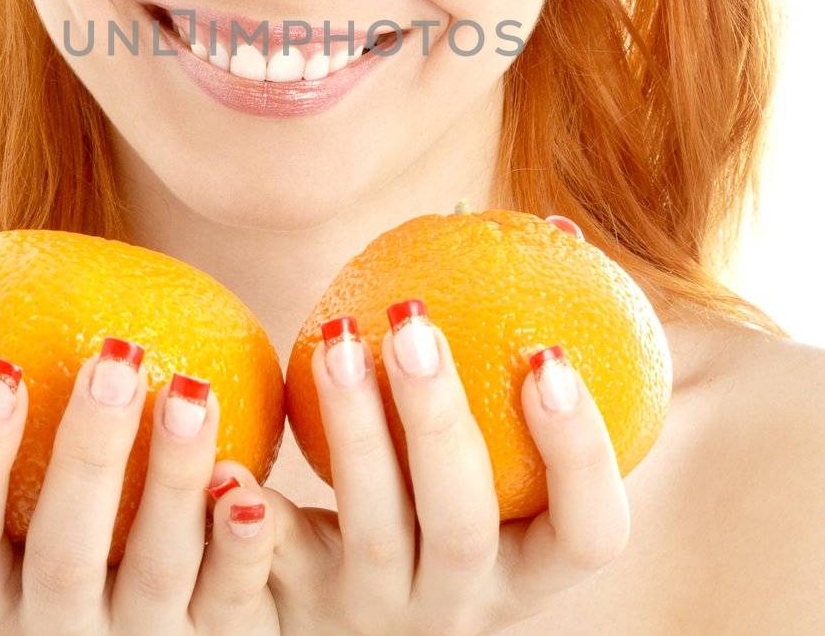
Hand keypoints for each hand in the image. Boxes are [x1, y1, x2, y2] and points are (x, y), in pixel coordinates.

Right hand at [0, 343, 280, 633]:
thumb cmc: (50, 551)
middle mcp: (57, 635)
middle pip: (64, 551)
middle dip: (88, 453)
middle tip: (115, 353)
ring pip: (157, 571)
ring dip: (175, 479)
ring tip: (192, 390)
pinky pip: (235, 597)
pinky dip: (242, 543)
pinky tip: (250, 482)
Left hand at [266, 277, 631, 632]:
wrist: (340, 612)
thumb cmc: (440, 490)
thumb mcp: (493, 456)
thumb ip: (525, 355)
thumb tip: (557, 227)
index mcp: (532, 569)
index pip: (592, 533)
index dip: (581, 455)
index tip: (546, 355)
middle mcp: (463, 604)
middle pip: (464, 526)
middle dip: (438, 420)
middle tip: (412, 322)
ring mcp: (380, 612)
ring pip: (372, 531)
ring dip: (353, 429)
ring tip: (337, 336)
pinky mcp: (300, 608)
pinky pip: (274, 556)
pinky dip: (251, 505)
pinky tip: (231, 441)